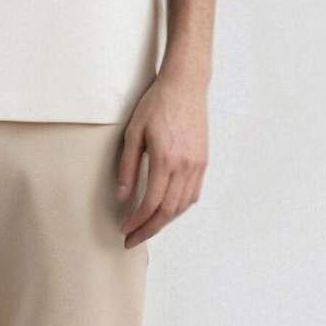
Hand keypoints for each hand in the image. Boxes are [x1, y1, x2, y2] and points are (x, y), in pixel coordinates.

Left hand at [115, 70, 209, 247]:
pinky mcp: (203, 161)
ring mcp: (197, 164)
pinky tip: (166, 210)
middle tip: (133, 239)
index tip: (124, 229)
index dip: (136, 221)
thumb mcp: (133, 133)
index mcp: (165, 159)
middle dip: (149, 229)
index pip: (150, 202)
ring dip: (164, 221)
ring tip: (147, 227)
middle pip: (168, 211)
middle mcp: (185, 166)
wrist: (186, 85)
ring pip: (182, 205)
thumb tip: (123, 196)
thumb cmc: (156, 104)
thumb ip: (127, 166)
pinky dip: (179, 208)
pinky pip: (192, 194)